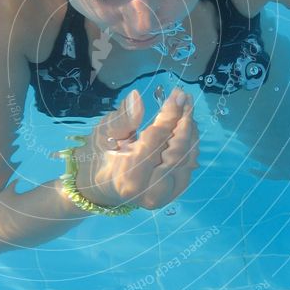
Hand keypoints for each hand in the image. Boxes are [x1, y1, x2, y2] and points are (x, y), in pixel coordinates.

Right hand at [71, 87, 198, 210]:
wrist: (102, 187)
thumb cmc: (99, 157)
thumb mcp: (104, 135)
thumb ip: (123, 118)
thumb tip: (137, 97)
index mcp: (130, 178)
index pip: (157, 139)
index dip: (169, 114)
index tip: (177, 94)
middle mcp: (152, 192)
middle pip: (177, 150)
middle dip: (184, 120)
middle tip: (184, 97)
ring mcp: (166, 195)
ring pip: (187, 157)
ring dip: (189, 130)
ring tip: (185, 108)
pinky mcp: (175, 193)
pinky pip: (189, 164)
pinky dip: (189, 143)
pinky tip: (185, 125)